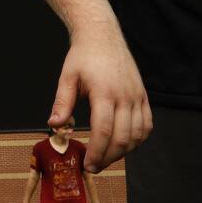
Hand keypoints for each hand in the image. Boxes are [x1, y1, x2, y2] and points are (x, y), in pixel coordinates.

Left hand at [48, 30, 149, 173]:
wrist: (103, 36)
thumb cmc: (83, 56)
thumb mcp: (67, 77)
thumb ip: (62, 103)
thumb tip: (54, 126)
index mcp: (104, 92)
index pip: (104, 131)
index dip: (97, 152)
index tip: (88, 164)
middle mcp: (125, 96)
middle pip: (122, 138)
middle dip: (108, 157)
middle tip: (94, 167)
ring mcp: (137, 96)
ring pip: (137, 134)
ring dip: (123, 152)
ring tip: (107, 158)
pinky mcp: (143, 96)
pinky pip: (147, 124)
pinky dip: (138, 139)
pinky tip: (125, 145)